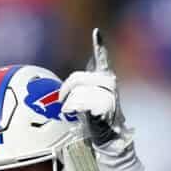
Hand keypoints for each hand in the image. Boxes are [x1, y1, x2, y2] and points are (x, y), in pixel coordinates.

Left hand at [60, 29, 128, 145]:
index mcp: (105, 78)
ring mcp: (108, 94)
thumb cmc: (96, 118)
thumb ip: (83, 87)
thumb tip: (66, 88)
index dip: (99, 45)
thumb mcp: (89, 99)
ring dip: (70, 105)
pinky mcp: (104, 106)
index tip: (96, 32)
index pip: (102, 58)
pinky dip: (74, 110)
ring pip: (76, 93)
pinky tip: (80, 115)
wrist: (109, 137)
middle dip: (65, 91)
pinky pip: (79, 103)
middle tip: (62, 101)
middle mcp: (109, 83)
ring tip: (77, 114)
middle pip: (77, 79)